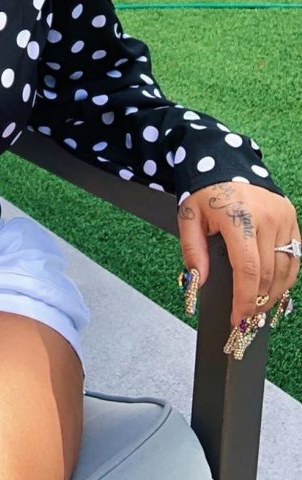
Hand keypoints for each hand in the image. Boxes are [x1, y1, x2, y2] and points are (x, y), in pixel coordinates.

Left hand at [177, 181, 299, 327]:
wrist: (225, 160)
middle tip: (246, 319)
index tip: (238, 319)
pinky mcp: (291, 217)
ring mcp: (283, 217)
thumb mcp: (188, 217)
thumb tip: (199, 283)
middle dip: (258, 302)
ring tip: (260, 309)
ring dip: (274, 294)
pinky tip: (274, 290)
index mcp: (239, 217)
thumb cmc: (205, 190)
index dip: (245, 299)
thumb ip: (193, 250)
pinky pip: (294, 256)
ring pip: (286, 268)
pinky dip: (286, 276)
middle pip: (269, 274)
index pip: (248, 270)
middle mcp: (267, 218)